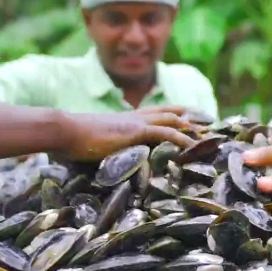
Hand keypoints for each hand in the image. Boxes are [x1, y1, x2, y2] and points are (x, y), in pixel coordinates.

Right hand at [59, 108, 194, 161]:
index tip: (189, 118)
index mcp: (126, 118)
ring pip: (172, 120)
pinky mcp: (135, 131)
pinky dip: (181, 138)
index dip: (173, 113)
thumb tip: (106, 158)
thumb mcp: (96, 142)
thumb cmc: (74, 139)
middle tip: (206, 128)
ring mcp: (136, 122)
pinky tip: (193, 146)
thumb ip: (107, 146)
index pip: (156, 112)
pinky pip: (165, 132)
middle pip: (169, 113)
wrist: (65, 131)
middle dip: (189, 119)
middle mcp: (134, 117)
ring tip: (206, 138)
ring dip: (191, 128)